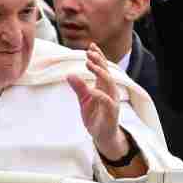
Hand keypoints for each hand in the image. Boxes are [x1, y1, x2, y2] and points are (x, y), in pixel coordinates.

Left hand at [67, 43, 125, 158]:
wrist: (102, 136)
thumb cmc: (95, 116)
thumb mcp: (84, 101)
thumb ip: (79, 88)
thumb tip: (69, 74)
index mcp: (104, 87)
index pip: (103, 68)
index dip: (98, 56)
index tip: (91, 46)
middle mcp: (110, 92)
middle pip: (107, 72)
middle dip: (98, 61)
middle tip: (88, 52)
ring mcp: (112, 101)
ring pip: (109, 83)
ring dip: (99, 72)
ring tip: (89, 64)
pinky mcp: (112, 112)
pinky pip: (107, 101)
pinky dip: (99, 94)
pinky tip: (91, 89)